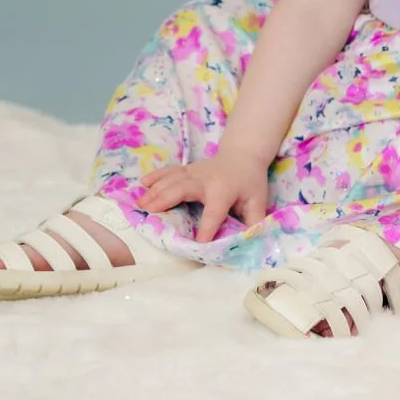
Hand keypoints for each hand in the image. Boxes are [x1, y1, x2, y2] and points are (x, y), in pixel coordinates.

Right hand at [137, 153, 270, 242]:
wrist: (244, 156)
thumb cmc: (250, 182)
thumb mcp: (258, 201)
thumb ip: (255, 220)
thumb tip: (253, 239)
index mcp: (224, 190)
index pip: (215, 211)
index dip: (208, 228)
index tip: (199, 243)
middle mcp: (206, 179)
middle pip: (183, 189)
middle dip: (166, 200)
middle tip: (148, 212)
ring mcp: (194, 172)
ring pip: (172, 180)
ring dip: (156, 191)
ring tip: (141, 204)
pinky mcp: (187, 168)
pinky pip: (169, 171)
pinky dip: (156, 176)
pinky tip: (143, 184)